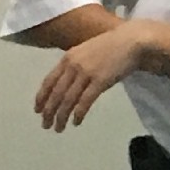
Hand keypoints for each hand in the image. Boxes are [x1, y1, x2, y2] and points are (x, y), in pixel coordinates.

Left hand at [34, 23, 148, 129]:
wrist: (131, 41)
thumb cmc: (112, 45)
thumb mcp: (86, 51)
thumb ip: (76, 64)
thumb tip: (68, 81)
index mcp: (67, 58)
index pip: (48, 81)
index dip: (41, 98)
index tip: (37, 110)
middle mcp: (73, 66)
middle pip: (56, 93)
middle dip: (49, 111)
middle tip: (46, 125)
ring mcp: (86, 73)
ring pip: (68, 100)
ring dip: (61, 116)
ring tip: (59, 128)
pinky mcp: (100, 81)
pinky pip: (85, 101)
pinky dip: (78, 114)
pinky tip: (76, 122)